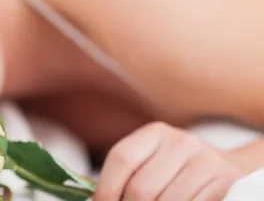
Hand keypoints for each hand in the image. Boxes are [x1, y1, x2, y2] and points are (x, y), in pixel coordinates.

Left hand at [93, 121, 242, 200]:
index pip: (121, 158)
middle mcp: (180, 142)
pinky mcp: (225, 182)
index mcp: (155, 133)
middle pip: (141, 187)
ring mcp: (205, 161)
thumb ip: (128, 175)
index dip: (106, 188)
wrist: (230, 167)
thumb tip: (95, 200)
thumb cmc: (177, 169)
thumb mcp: (153, 161)